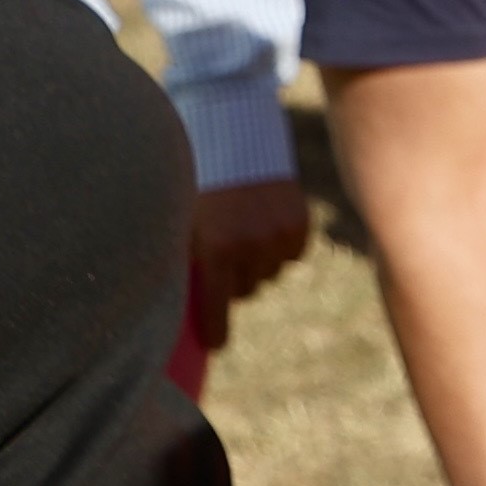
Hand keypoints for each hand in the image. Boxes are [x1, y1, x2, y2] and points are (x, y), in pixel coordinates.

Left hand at [190, 178, 310, 333]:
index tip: (216, 344)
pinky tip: (265, 226)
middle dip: (235, 282)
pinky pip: (291, 255)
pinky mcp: (300, 224)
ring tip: (245, 236)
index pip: (217, 306)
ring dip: (258, 264)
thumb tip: (193, 304)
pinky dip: (279, 248)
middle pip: (246, 290)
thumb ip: (191, 261)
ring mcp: (279, 235)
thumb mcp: (186, 224)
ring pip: (270, 273)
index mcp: (217, 249)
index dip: (215, 330)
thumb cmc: (199, 185)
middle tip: (224, 263)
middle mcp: (251, 247)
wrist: (235, 141)